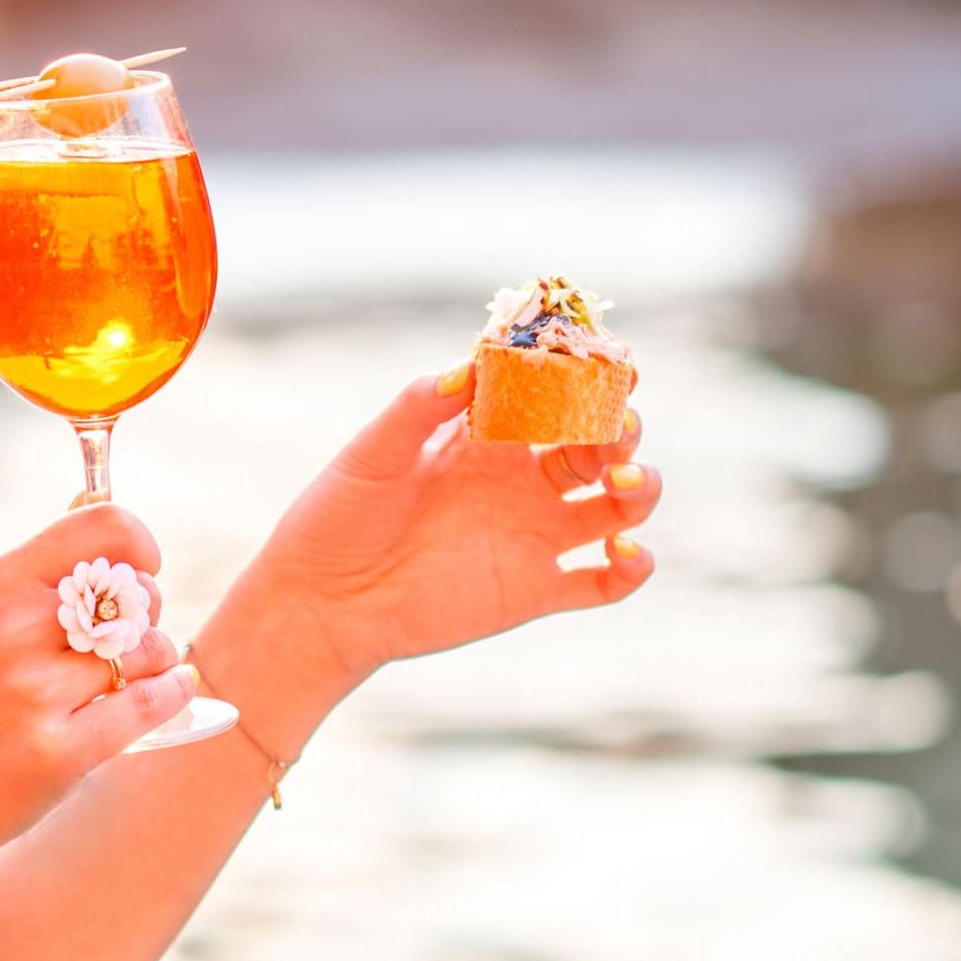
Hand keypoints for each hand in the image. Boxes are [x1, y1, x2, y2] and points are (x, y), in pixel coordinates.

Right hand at [0, 502, 189, 904]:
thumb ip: (20, 581)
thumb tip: (91, 520)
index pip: (100, 527)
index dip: (138, 543)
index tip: (142, 566)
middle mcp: (12, 632)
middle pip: (135, 591)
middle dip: (148, 610)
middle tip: (130, 635)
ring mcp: (33, 695)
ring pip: (149, 650)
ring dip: (156, 660)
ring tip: (135, 675)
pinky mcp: (57, 755)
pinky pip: (150, 705)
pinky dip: (172, 694)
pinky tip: (171, 693)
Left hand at [220, 367, 658, 716]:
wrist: (321, 601)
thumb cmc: (337, 517)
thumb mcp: (374, 453)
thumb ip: (419, 407)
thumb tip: (469, 363)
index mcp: (485, 436)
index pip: (552, 394)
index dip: (588, 375)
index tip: (613, 358)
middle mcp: (520, 480)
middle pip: (597, 445)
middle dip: (620, 427)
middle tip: (617, 423)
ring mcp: (533, 535)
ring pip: (616, 506)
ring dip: (638, 487)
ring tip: (622, 482)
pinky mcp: (535, 590)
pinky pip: (603, 582)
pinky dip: (632, 567)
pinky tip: (626, 551)